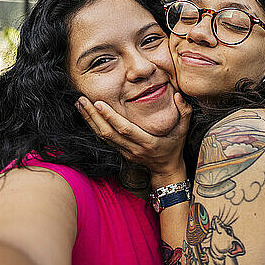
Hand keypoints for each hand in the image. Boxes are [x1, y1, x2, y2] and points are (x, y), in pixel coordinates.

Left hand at [76, 92, 190, 178]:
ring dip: (90, 121)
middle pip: (108, 132)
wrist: (166, 170)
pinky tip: (87, 116)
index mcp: (147, 142)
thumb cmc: (174, 146)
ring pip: (103, 136)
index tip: (99, 103)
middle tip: (81, 100)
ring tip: (80, 105)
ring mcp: (125, 151)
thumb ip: (184, 111)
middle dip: (93, 116)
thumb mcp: (184, 129)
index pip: (125, 129)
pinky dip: (94, 127)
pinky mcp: (120, 151)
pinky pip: (104, 139)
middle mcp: (133, 148)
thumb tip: (177, 95)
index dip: (111, 117)